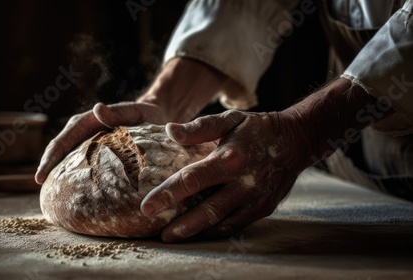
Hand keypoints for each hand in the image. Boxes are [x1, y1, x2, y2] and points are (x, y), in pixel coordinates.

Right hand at [35, 102, 166, 183]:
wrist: (155, 116)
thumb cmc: (144, 116)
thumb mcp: (134, 113)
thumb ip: (117, 112)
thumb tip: (97, 109)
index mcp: (89, 121)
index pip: (63, 140)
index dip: (50, 158)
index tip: (41, 176)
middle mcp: (83, 130)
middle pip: (59, 149)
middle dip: (48, 166)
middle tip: (40, 188)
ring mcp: (88, 140)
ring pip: (66, 156)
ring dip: (57, 171)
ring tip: (50, 193)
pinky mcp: (95, 150)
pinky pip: (79, 161)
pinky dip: (71, 173)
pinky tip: (70, 190)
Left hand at [140, 109, 311, 242]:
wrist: (295, 141)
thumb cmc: (256, 129)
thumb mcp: (229, 119)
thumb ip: (200, 127)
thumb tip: (170, 131)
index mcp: (230, 159)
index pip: (192, 180)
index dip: (167, 194)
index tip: (146, 207)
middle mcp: (244, 183)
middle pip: (206, 211)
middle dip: (180, 225)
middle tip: (158, 233)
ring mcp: (255, 199)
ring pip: (220, 223)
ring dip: (195, 232)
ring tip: (172, 236)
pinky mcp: (263, 209)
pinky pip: (234, 225)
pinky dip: (215, 231)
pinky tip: (198, 232)